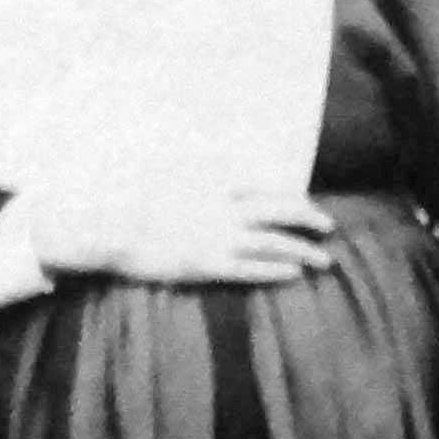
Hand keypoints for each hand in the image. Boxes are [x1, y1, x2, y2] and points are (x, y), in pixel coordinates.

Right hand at [24, 186, 337, 286]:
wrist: (110, 225)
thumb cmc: (132, 201)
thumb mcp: (165, 175)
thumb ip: (190, 172)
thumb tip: (202, 164)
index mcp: (214, 187)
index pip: (264, 190)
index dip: (291, 198)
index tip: (307, 206)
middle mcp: (222, 211)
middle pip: (279, 211)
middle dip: (308, 218)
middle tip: (329, 227)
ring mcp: (217, 238)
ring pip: (273, 243)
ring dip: (303, 251)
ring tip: (324, 261)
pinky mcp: (207, 265)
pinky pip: (250, 269)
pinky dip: (275, 270)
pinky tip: (295, 274)